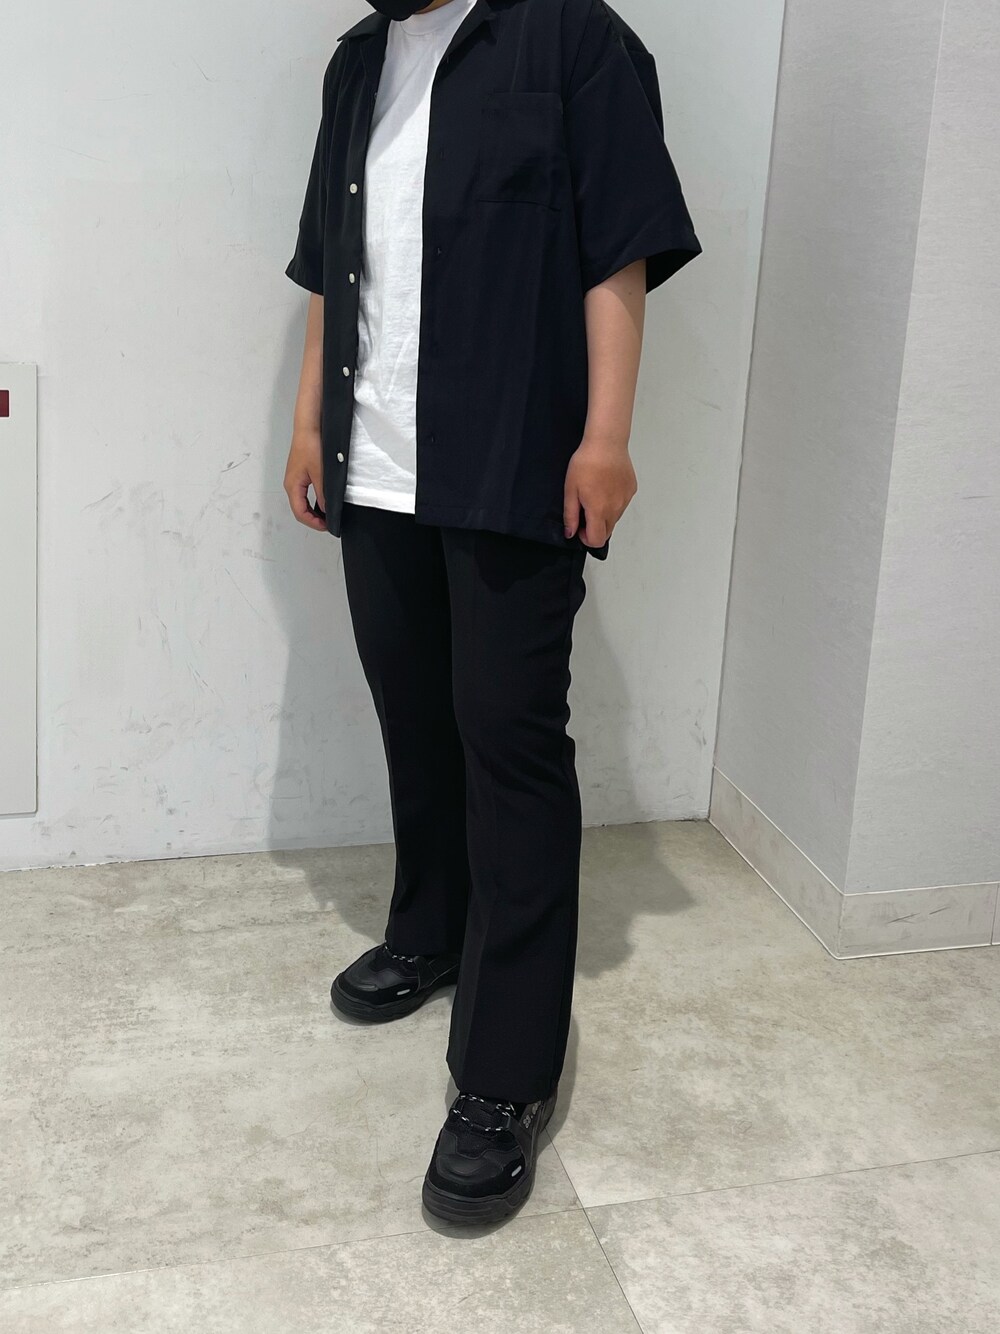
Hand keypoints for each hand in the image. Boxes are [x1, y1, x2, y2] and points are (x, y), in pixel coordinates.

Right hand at [284, 427, 326, 530]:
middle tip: (327, 523)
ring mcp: (295, 479)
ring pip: (302, 502)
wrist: (309, 427)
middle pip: (299, 509)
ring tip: (326, 515)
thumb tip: (327, 509)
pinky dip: (313, 501)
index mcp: (292, 486)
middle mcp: (291, 484)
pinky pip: (304, 493)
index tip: (326, 526)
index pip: (300, 513)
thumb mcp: (320, 474)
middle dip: (313, 519)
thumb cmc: (310, 445)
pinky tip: (323, 501)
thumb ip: (323, 494)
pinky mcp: (300, 473)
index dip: (313, 523)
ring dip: (313, 511)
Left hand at [563, 434, 636, 548]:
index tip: (580, 526)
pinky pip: (622, 505)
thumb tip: (571, 533)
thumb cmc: (586, 463)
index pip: (597, 540)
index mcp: (599, 510)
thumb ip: (571, 515)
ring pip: (615, 518)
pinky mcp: (631, 490)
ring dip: (604, 515)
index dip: (586, 538)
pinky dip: (614, 502)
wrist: (606, 442)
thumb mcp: (571, 490)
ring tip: (595, 493)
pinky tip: (606, 486)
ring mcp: (625, 500)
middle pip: (607, 532)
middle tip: (585, 510)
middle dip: (595, 528)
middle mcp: (616, 509)